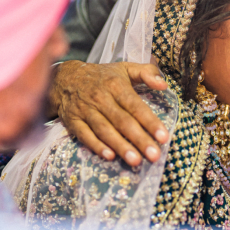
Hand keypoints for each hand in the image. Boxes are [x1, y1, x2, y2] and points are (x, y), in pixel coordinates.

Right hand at [49, 60, 169, 165]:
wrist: (65, 78)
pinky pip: (85, 136)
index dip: (150, 121)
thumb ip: (147, 73)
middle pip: (122, 121)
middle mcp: (100, 98)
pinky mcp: (73, 121)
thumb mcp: (125, 68)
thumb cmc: (102, 77)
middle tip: (154, 156)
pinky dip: (97, 146)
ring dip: (120, 146)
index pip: (135, 105)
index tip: (163, 137)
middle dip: (139, 139)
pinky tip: (110, 157)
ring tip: (136, 161)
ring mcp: (85, 110)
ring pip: (104, 130)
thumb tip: (164, 84)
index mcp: (116, 85)